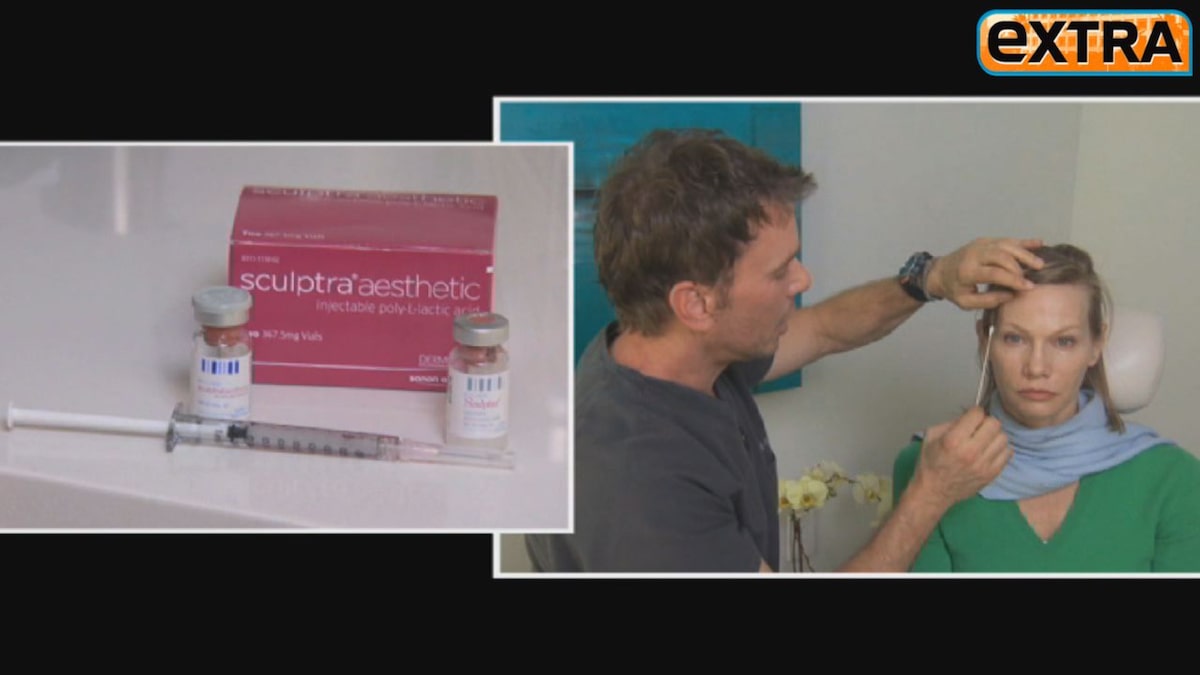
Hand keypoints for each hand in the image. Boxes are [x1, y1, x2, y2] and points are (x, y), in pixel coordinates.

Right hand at [911, 407, 1010, 509]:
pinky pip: (1007, 453)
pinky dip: (1000, 449)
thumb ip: (951, 423)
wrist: (934, 492)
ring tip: (984, 440)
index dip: (974, 412)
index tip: (971, 417)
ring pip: (1003, 438)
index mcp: (953, 440)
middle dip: (986, 422)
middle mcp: (971, 452)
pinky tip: (989, 451)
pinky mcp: (992, 474)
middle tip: (978, 428)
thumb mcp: (931, 436)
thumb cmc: (931, 464)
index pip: (977, 414)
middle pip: (994, 424)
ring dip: (994, 436)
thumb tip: (970, 416)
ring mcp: (984, 464)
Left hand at [926, 238, 1044, 309]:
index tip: (1028, 287)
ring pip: (1006, 245)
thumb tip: (1012, 295)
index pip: (994, 273)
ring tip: (1039, 264)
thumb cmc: (954, 289)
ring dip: (1025, 253)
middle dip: (1020, 266)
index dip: (1013, 280)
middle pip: (1002, 256)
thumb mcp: (966, 302)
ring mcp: (981, 244)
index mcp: (968, 271)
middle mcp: (975, 254)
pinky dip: (1023, 241)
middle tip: (1034, 276)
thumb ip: (988, 301)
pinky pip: (1006, 239)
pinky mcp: (986, 240)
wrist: (939, 271)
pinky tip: (1039, 243)